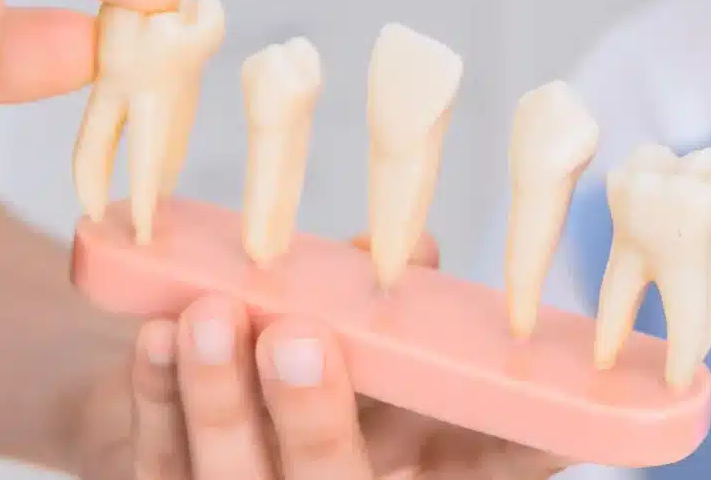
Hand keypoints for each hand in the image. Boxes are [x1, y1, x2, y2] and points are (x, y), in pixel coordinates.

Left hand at [72, 238, 567, 479]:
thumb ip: (394, 305)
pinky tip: (158, 335)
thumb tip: (416, 253)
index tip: (554, 414)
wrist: (193, 397)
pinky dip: (157, 395)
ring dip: (219, 398)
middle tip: (298, 340)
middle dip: (312, 422)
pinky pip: (157, 457)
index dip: (521, 446)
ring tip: (208, 318)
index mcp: (411, 470)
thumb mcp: (371, 339)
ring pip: (232, 476)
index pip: (480, 467)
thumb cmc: (309, 362)